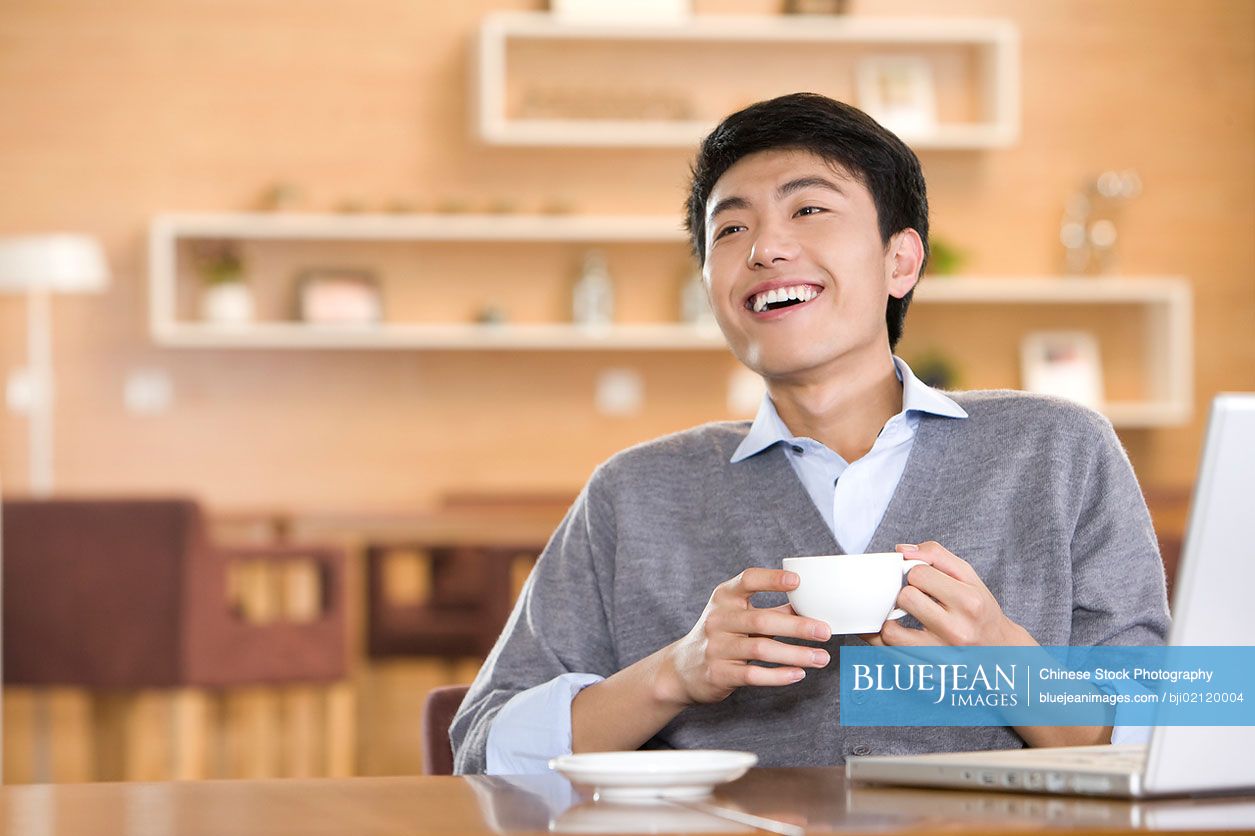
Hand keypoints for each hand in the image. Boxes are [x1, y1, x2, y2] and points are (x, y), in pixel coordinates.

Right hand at [659, 568, 832, 704]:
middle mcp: (718, 619)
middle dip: (797, 626)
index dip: (772, 579)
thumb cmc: (721, 636)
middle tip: (825, 631)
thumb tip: (810, 605)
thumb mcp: (737, 615)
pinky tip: (798, 674)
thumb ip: (771, 610)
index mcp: (724, 598)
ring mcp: (716, 647)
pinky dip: (778, 675)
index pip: (748, 581)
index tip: (798, 581)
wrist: (682, 669)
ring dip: (796, 654)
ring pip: (761, 649)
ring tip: (821, 658)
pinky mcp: (719, 674)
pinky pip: (753, 675)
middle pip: (762, 620)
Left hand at [862, 542, 1034, 647]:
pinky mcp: (927, 670)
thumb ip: (937, 556)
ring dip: (888, 618)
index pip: (920, 574)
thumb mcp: (970, 578)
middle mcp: (957, 630)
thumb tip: (902, 550)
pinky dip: (880, 640)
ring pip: (891, 631)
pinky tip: (884, 630)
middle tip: (912, 597)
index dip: (914, 572)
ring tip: (897, 614)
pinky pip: (889, 655)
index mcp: (969, 602)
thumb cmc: (980, 611)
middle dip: (904, 593)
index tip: (920, 579)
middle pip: (906, 599)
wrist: (1000, 653)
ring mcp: (941, 654)